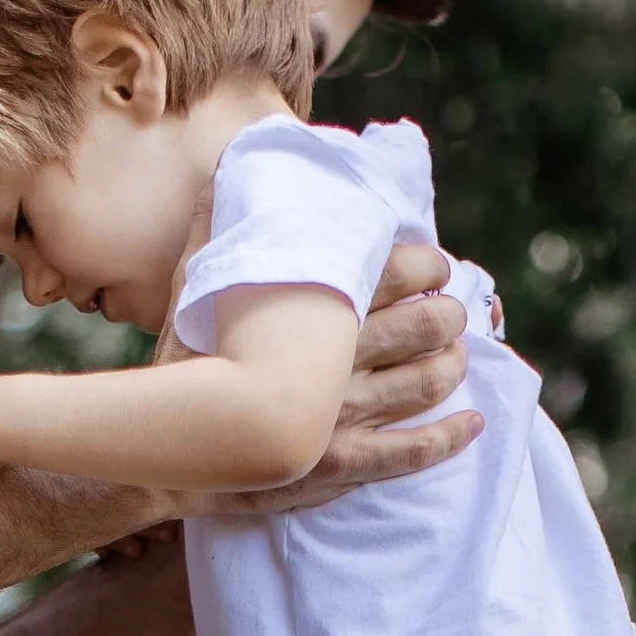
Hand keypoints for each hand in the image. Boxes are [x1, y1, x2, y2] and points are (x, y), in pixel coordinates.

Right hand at [182, 241, 477, 524]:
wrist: (163, 455)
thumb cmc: (177, 367)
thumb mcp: (190, 290)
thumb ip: (215, 232)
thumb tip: (223, 171)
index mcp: (313, 312)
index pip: (392, 275)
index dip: (425, 267)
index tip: (432, 266)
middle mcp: (338, 361)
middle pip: (423, 327)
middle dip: (447, 315)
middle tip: (449, 311)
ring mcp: (343, 417)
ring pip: (427, 383)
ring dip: (452, 364)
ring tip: (455, 355)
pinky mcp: (342, 465)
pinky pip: (412, 453)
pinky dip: (449, 438)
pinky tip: (472, 424)